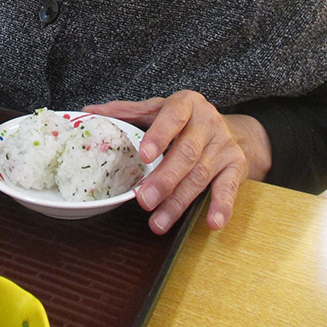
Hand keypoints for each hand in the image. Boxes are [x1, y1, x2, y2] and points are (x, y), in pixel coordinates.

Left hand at [84, 90, 270, 233]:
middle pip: (186, 153)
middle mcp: (208, 123)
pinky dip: (221, 206)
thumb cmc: (184, 120)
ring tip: (159, 222)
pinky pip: (230, 188)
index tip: (144, 156)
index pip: (172, 117)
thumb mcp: (158, 110)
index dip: (159, 136)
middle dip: (165, 179)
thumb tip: (89, 111)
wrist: (232, 128)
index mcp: (186, 104)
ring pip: (201, 175)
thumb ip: (126, 112)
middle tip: (145, 200)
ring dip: (179, 202)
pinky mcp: (237, 166)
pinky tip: (212, 222)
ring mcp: (224, 146)